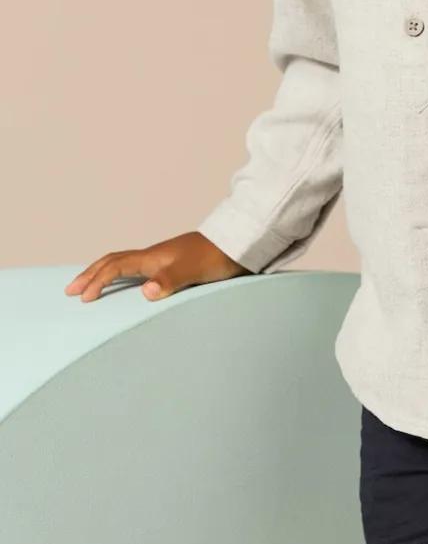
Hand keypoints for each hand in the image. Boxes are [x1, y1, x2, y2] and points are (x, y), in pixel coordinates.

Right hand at [64, 231, 247, 302]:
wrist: (240, 246)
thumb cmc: (217, 258)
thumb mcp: (193, 270)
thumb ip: (170, 280)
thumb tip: (145, 292)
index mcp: (153, 257)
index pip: (116, 266)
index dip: (97, 281)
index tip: (82, 298)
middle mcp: (155, 256)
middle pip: (114, 261)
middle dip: (91, 274)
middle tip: (72, 289)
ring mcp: (164, 259)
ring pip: (125, 263)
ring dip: (105, 274)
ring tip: (92, 285)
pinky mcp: (175, 265)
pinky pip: (139, 269)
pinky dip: (124, 276)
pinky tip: (129, 286)